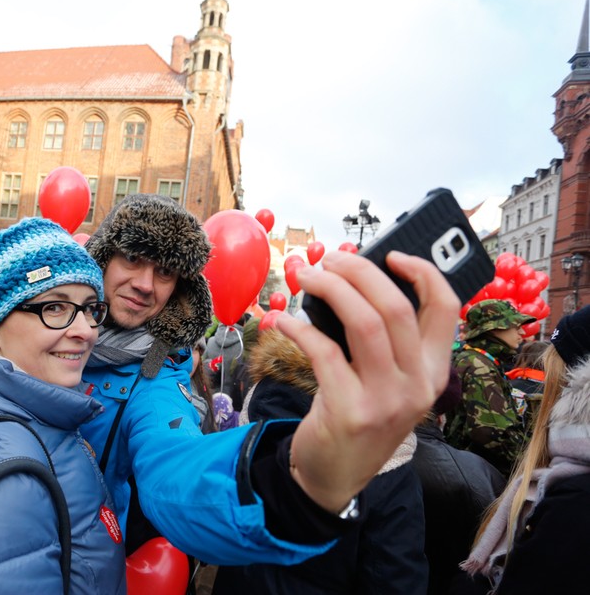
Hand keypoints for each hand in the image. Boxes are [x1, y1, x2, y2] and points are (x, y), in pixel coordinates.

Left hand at [276, 251, 458, 512]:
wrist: (335, 475)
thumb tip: (349, 278)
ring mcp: (387, 399)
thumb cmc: (359, 415)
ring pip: (365, 322)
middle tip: (328, 259)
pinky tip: (282, 320)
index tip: (390, 254)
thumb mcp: (386, 381)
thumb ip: (383, 340)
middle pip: (396, 307)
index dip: (422, 273)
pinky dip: (299, 327)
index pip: (446, 309)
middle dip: (358, 271)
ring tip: (305, 275)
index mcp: (434, 371)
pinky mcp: (351, 410)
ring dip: (329, 288)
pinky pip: (323, 350)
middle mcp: (418, 384)